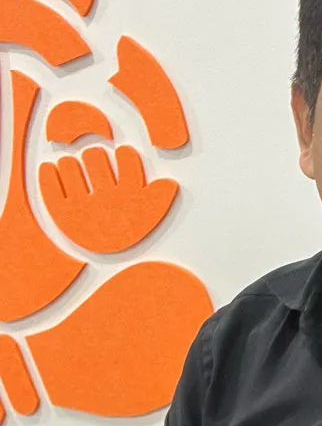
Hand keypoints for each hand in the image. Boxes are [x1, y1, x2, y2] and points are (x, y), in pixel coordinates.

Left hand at [40, 144, 177, 253]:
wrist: (112, 270)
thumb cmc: (131, 238)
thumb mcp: (152, 219)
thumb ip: (160, 198)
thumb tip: (169, 183)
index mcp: (131, 196)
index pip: (126, 159)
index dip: (124, 155)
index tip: (122, 155)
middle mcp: (108, 197)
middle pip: (95, 157)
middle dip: (95, 157)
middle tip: (94, 161)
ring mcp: (83, 204)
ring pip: (71, 166)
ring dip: (71, 164)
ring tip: (71, 166)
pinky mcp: (62, 214)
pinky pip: (50, 186)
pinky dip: (48, 175)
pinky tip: (48, 168)